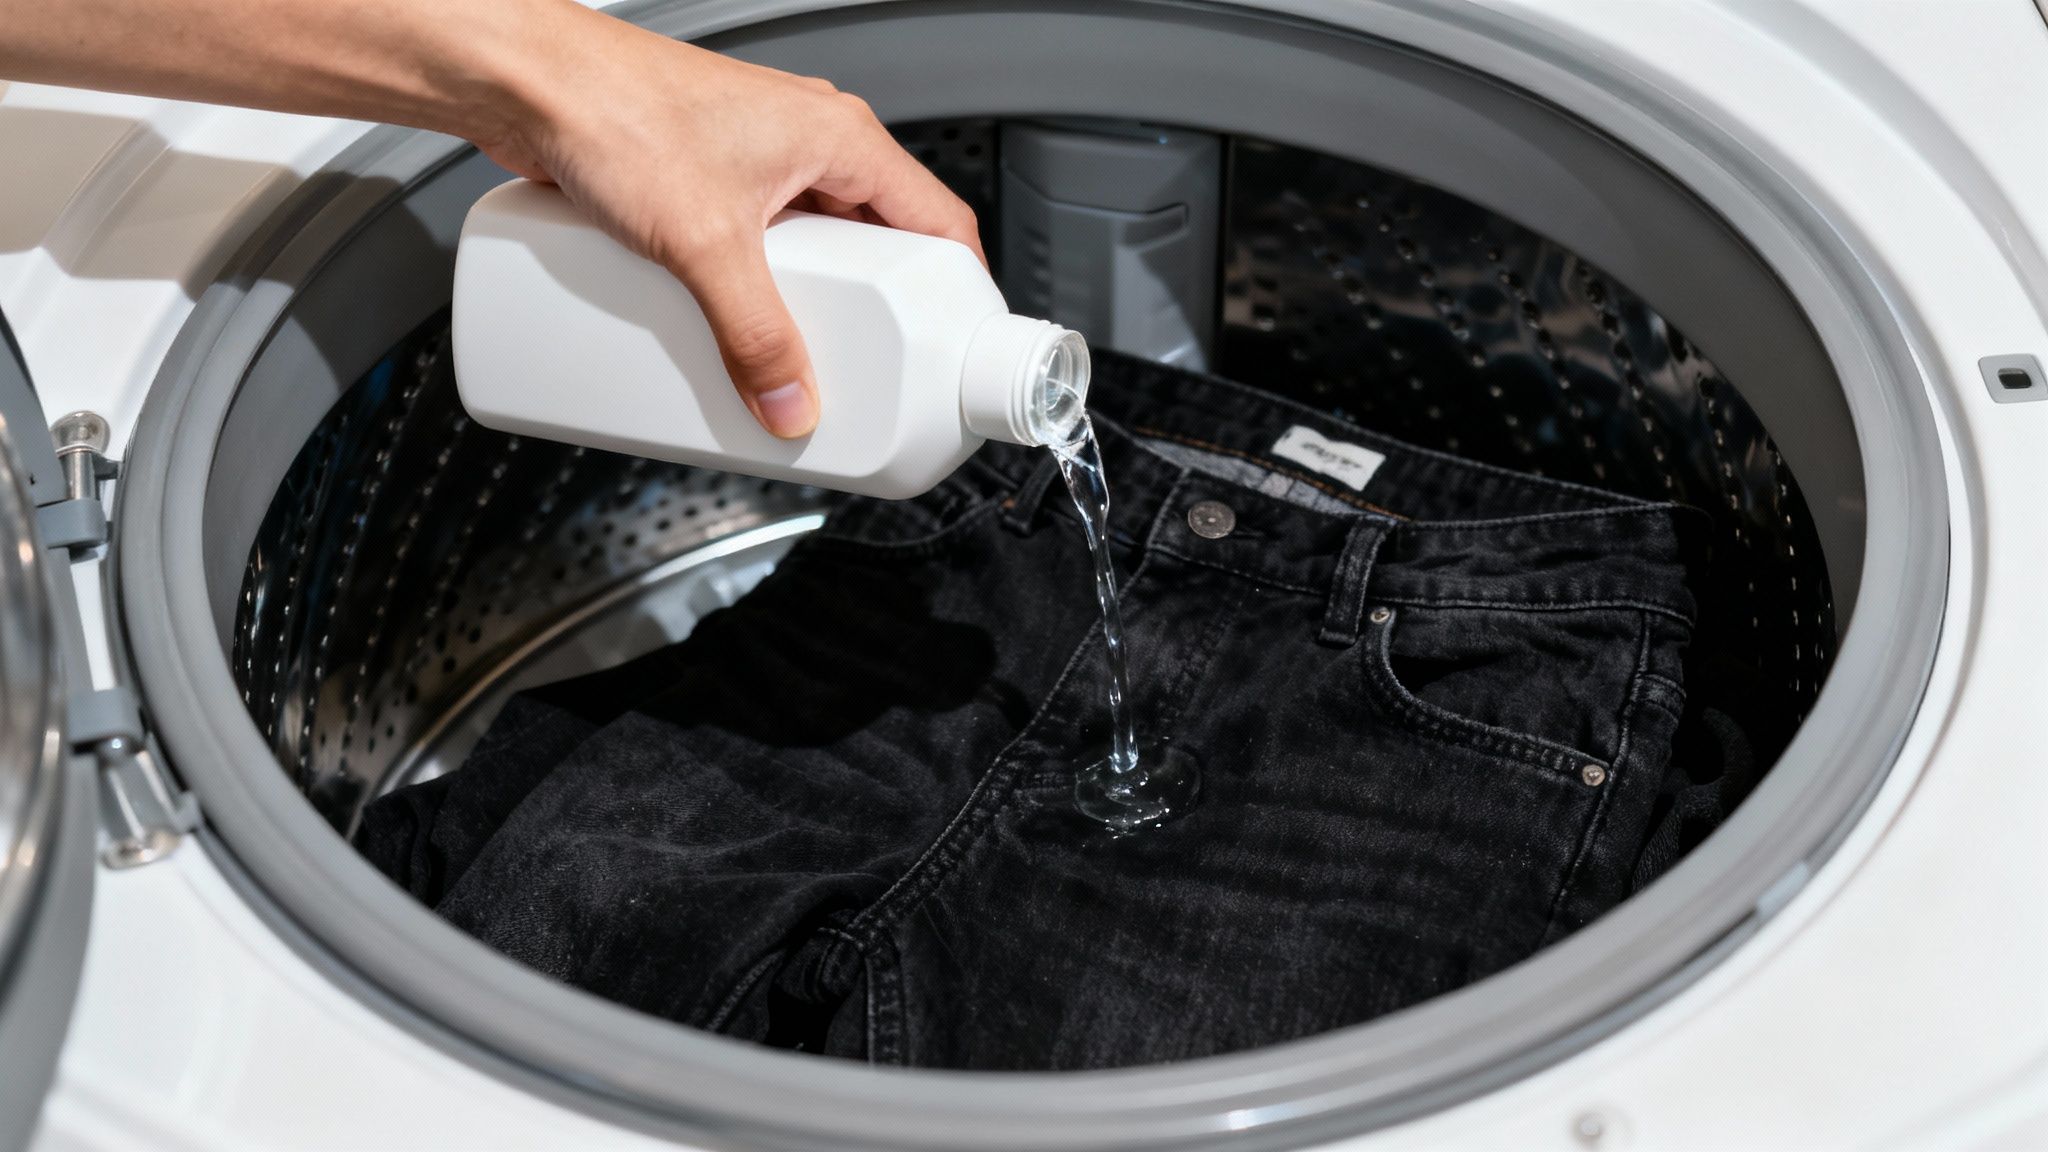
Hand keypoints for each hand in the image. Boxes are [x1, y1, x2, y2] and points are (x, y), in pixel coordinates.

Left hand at [474, 7, 985, 438]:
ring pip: (814, 247)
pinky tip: (733, 323)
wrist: (525, 80)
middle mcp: (808, 142)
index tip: (956, 349)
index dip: (959, 293)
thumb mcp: (703, 244)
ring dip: (811, 303)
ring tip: (796, 354)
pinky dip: (757, 288)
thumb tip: (788, 400)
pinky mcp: (709, 179)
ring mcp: (758, 160)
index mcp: (841, 137)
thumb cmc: (614, 108)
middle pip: (876, 246)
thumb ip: (753, 334)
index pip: (939, 222)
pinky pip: (759, 246)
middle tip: (866, 366)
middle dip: (875, 313)